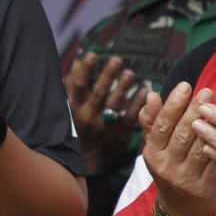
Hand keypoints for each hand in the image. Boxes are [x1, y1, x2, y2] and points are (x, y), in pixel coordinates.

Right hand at [65, 52, 148, 172]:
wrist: (88, 161)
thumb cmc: (79, 127)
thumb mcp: (70, 108)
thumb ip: (73, 86)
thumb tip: (77, 60)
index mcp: (74, 109)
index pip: (78, 86)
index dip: (85, 69)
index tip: (93, 55)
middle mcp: (88, 117)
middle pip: (99, 92)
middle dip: (108, 75)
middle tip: (117, 60)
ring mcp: (105, 126)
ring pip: (116, 103)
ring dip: (124, 86)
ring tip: (130, 73)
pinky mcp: (120, 133)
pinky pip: (131, 115)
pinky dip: (139, 102)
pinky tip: (145, 90)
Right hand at [138, 83, 215, 215]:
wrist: (182, 210)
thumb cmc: (170, 170)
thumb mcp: (156, 149)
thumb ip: (152, 122)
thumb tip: (150, 95)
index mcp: (152, 153)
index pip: (162, 125)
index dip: (174, 104)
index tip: (185, 86)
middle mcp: (166, 166)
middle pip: (183, 133)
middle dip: (195, 110)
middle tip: (207, 91)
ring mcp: (185, 177)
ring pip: (200, 145)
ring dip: (212, 124)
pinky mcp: (204, 186)